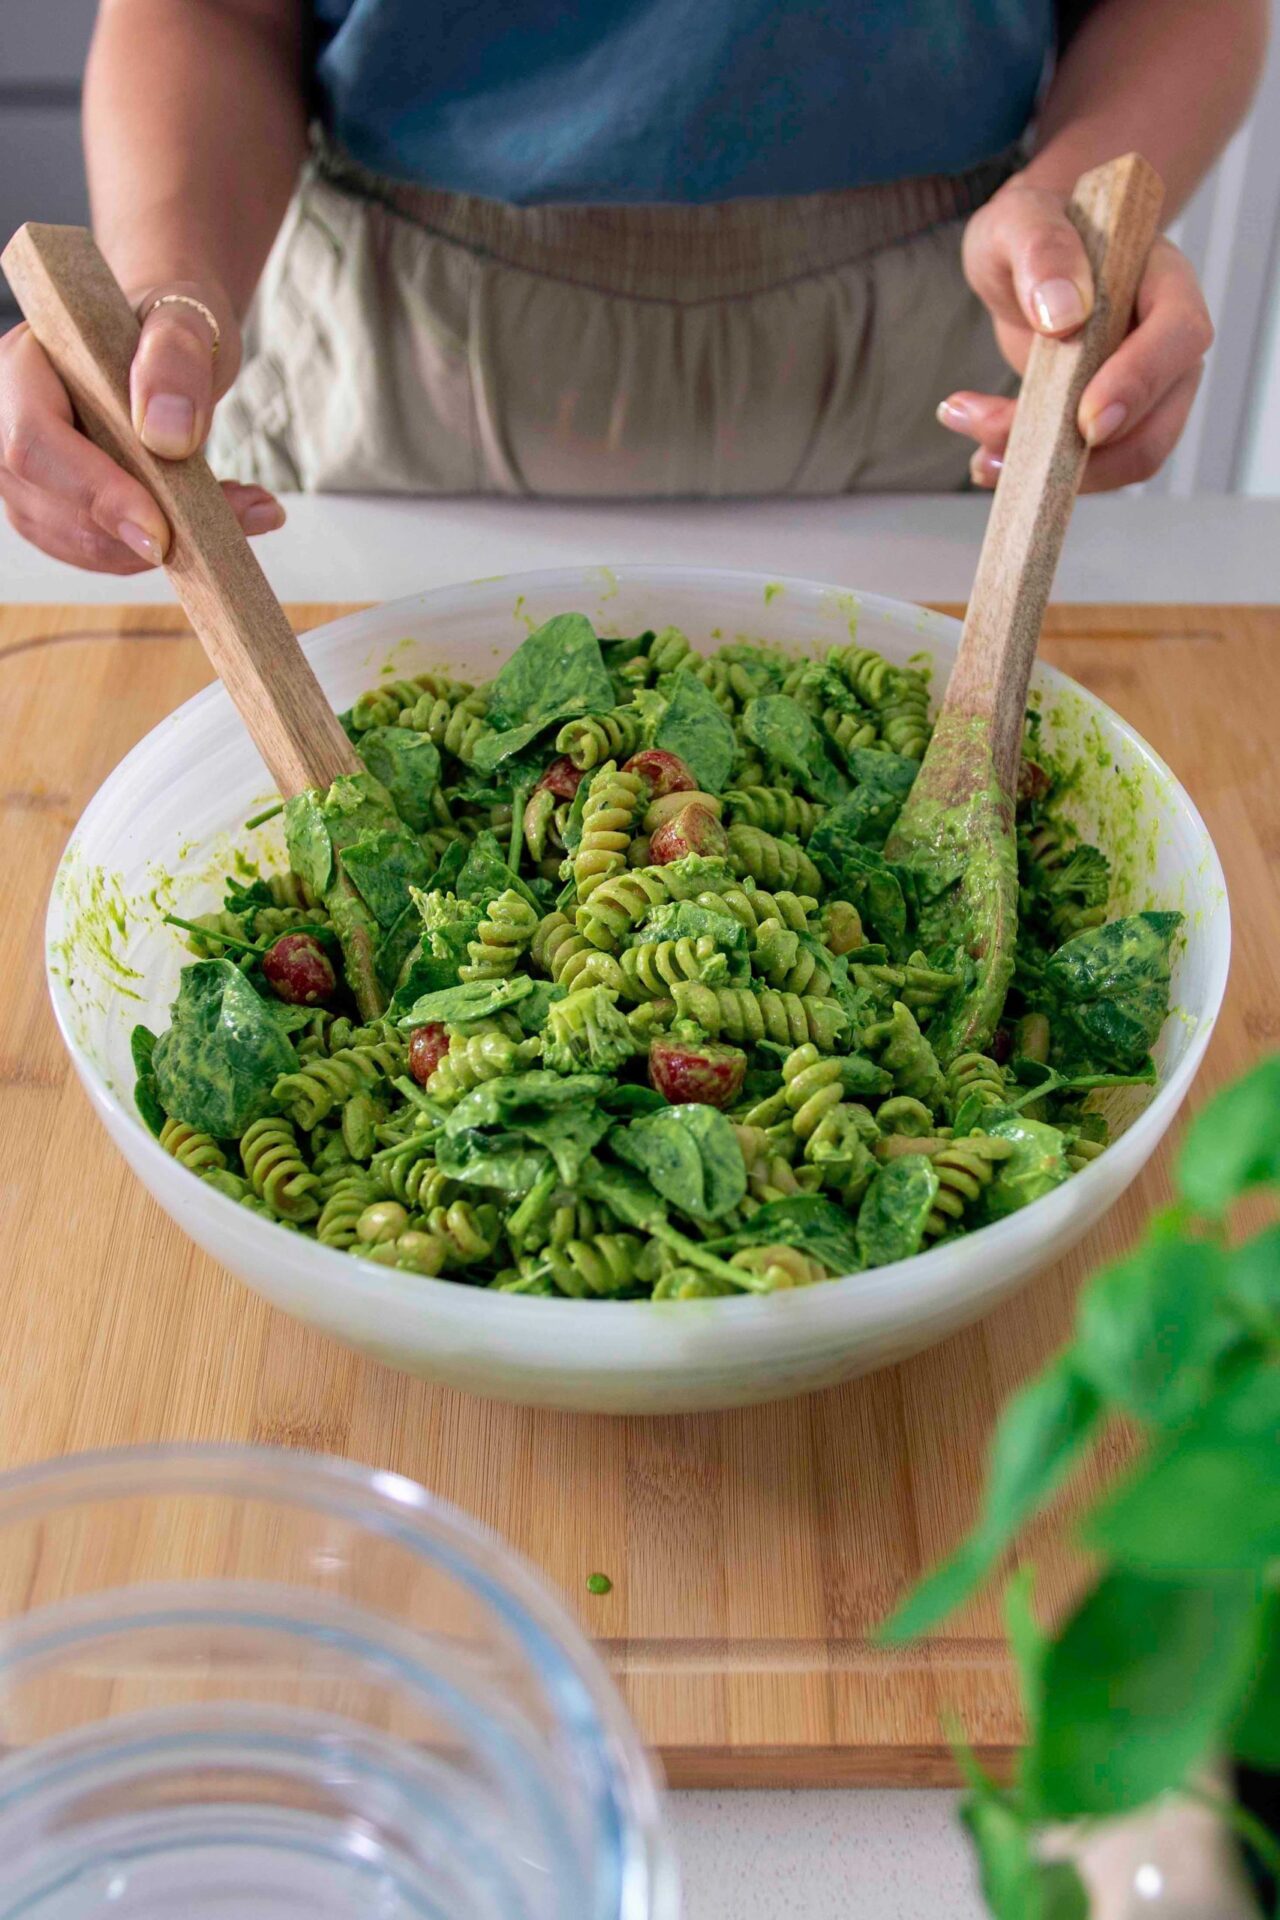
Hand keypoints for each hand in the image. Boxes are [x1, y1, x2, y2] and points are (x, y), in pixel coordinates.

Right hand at [0, 274, 283, 571]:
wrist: (164, 350)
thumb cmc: (168, 326)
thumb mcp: (186, 319)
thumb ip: (176, 358)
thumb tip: (168, 435)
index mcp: (22, 367)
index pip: (34, 442)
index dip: (95, 492)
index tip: (161, 531)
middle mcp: (6, 424)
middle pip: (52, 507)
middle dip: (139, 532)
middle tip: (234, 521)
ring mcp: (25, 477)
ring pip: (78, 542)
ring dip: (161, 546)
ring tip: (245, 510)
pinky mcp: (56, 513)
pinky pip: (102, 552)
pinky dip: (160, 549)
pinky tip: (212, 522)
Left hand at [943, 180, 1213, 490]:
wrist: (1022, 261)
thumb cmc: (1029, 232)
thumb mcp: (1019, 221)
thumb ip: (1042, 250)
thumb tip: (1064, 312)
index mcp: (1162, 279)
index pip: (1180, 335)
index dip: (1140, 382)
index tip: (1085, 419)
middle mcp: (1166, 343)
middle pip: (1157, 421)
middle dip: (1078, 453)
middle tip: (993, 446)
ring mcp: (1145, 389)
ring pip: (1125, 458)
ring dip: (1053, 473)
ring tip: (980, 459)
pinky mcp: (1110, 423)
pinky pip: (1092, 467)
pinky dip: (1040, 474)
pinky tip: (987, 460)